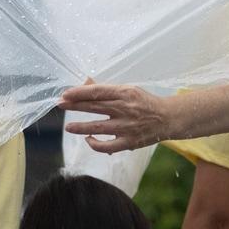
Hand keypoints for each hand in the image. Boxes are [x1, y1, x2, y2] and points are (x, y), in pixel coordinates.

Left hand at [60, 83, 175, 152]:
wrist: (168, 118)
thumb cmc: (145, 103)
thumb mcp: (128, 90)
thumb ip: (106, 89)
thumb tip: (85, 82)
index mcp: (125, 93)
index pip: (97, 92)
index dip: (79, 92)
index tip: (65, 94)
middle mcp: (125, 109)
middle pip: (94, 107)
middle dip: (75, 106)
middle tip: (60, 104)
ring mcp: (127, 127)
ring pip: (98, 127)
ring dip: (80, 127)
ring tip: (69, 127)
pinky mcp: (129, 142)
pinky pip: (107, 146)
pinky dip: (95, 144)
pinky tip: (88, 139)